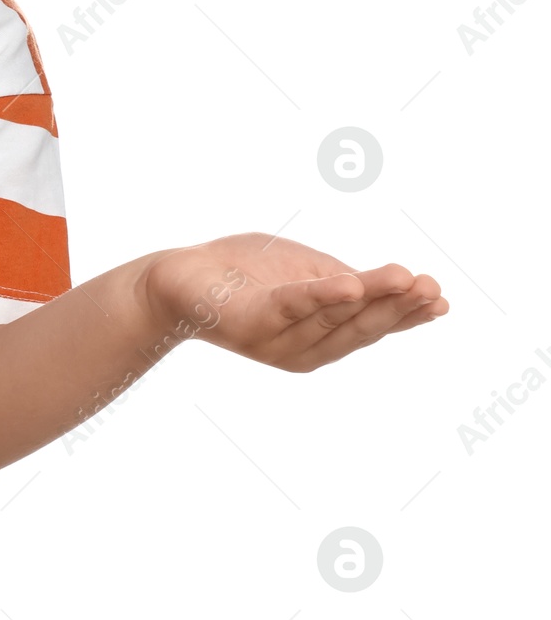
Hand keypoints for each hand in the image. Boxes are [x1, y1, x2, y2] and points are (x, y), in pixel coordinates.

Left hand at [139, 232, 448, 372]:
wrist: (175, 279)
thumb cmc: (240, 273)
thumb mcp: (302, 272)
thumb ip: (340, 280)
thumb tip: (391, 284)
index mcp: (318, 337)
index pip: (369, 326)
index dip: (406, 316)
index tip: (443, 301)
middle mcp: (301, 347)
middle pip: (357, 326)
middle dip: (398, 308)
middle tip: (433, 289)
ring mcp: (275, 338)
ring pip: (331, 315)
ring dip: (370, 297)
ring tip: (405, 279)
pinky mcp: (248, 320)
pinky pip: (289, 306)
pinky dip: (319, 296)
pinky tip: (347, 285)